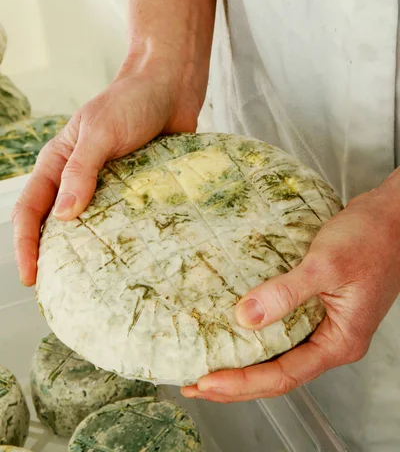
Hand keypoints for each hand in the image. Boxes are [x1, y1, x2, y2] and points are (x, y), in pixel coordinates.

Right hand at [13, 54, 203, 286]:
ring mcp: (109, 186)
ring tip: (97, 286)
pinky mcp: (137, 190)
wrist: (172, 87)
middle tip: (62, 291)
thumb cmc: (130, 101)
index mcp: (58, 163)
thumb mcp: (100, 132)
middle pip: (58, 224)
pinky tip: (133, 260)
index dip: (26, 244)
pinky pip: (127, 220)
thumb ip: (82, 170)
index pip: (32, 209)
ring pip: (93, 227)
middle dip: (54, 256)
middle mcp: (79, 179)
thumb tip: (64, 216)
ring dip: (91, 252)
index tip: (32, 277)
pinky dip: (126, 239)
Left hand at [182, 178, 399, 402]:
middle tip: (195, 382)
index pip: (284, 375)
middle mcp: (331, 338)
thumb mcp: (326, 265)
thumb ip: (286, 293)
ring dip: (244, 357)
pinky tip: (233, 324)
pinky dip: (257, 328)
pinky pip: (282, 324)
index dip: (242, 384)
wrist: (391, 214)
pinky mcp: (317, 301)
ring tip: (208, 360)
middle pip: (278, 371)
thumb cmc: (372, 237)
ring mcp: (324, 320)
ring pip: (279, 350)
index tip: (206, 382)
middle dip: (236, 380)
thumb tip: (244, 317)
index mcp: (340, 341)